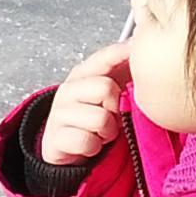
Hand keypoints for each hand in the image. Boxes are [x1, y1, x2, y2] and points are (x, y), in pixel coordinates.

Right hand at [39, 40, 127, 165]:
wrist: (65, 148)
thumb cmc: (90, 119)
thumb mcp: (105, 94)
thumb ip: (121, 72)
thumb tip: (139, 47)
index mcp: (81, 75)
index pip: (104, 57)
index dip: (121, 52)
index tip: (135, 48)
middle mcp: (68, 90)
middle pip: (105, 87)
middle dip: (114, 108)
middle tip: (110, 116)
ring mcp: (59, 113)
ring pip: (100, 119)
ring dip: (107, 132)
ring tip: (100, 132)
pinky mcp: (56, 137)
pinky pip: (88, 141)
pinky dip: (94, 147)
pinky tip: (90, 144)